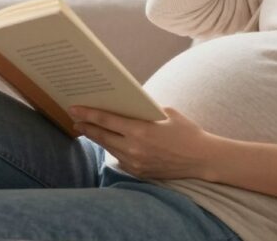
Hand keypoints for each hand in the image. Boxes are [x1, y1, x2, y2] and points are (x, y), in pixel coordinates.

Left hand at [68, 105, 212, 179]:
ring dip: (96, 138)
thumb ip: (145, 109)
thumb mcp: (167, 112)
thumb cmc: (186, 132)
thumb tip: (127, 105)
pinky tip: (107, 141)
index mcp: (141, 130)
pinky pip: (119, 158)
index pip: (106, 120)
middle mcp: (134, 148)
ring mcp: (136, 162)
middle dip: (86, 126)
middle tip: (74, 118)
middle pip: (102, 136)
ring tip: (85, 129)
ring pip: (108, 148)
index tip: (74, 108)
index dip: (88, 113)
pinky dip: (111, 148)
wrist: (202, 159)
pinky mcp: (139, 172)